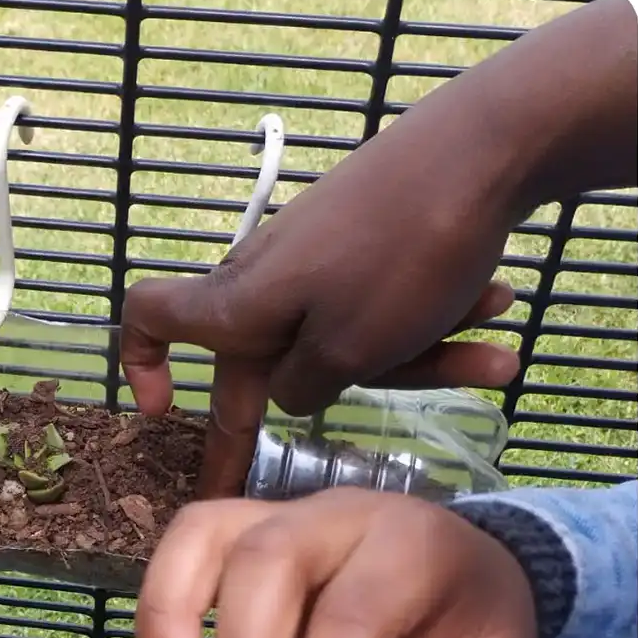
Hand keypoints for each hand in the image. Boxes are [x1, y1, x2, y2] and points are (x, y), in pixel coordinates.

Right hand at [120, 0, 636, 497]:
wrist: (490, 143)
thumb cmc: (401, 260)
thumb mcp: (348, 354)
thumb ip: (303, 390)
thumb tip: (290, 392)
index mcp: (240, 303)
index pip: (151, 317)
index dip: (142, 363)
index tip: (163, 411)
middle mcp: (267, 278)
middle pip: (271, 358)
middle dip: (321, 404)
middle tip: (324, 494)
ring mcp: (319, 255)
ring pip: (346, 333)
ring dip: (419, 357)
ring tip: (495, 358)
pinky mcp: (368, 235)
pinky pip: (386, 299)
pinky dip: (438, 315)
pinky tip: (495, 310)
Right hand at [134, 489, 537, 637]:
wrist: (461, 561)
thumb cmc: (467, 630)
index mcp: (413, 549)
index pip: (355, 614)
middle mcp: (340, 516)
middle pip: (269, 559)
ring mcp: (282, 511)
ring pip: (207, 535)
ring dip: (174, 614)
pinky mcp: (242, 525)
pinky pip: (185, 542)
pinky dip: (160, 601)